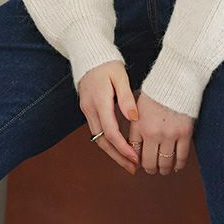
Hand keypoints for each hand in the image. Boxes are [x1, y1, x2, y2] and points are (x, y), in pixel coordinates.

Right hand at [77, 60, 139, 175]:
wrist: (88, 54)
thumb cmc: (107, 63)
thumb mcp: (120, 77)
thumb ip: (127, 98)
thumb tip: (134, 118)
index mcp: (99, 101)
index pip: (110, 132)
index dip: (123, 147)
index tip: (136, 158)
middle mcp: (90, 109)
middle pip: (102, 141)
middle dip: (118, 157)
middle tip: (133, 169)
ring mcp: (87, 110)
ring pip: (98, 138)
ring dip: (112, 152)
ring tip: (128, 163)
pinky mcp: (88, 109)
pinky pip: (97, 131)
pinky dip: (108, 142)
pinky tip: (119, 147)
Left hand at [128, 91, 194, 175]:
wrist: (176, 81)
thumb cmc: (156, 92)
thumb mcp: (138, 107)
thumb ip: (136, 126)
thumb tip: (133, 146)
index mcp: (138, 125)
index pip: (134, 152)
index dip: (135, 161)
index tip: (138, 163)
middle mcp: (152, 133)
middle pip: (148, 162)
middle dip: (149, 169)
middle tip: (151, 169)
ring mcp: (169, 135)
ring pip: (165, 163)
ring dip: (163, 169)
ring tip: (163, 169)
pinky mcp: (184, 134)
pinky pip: (181, 157)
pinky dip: (178, 165)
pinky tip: (176, 166)